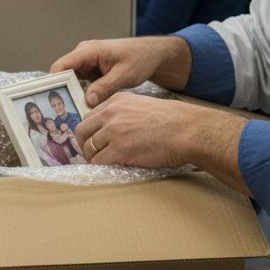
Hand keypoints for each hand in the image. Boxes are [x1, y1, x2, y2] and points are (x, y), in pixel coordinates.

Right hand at [50, 36, 190, 107]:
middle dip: (62, 92)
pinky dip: (81, 95)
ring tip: (70, 114)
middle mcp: (83, 55)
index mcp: (89, 51)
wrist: (152, 54)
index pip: (62, 66)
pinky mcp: (92, 71)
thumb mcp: (124, 74)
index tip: (52, 101)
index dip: (54, 82)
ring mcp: (87, 63)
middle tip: (61, 114)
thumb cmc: (140, 58)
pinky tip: (83, 109)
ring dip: (71, 95)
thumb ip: (105, 87)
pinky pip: (80, 83)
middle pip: (63, 75)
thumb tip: (87, 100)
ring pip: (71, 81)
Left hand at [75, 93, 249, 192]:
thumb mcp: (142, 106)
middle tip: (92, 155)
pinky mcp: (119, 150)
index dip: (90, 131)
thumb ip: (124, 114)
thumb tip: (113, 130)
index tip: (93, 140)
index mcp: (116, 101)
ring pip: (88, 148)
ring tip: (104, 163)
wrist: (187, 130)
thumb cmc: (172, 121)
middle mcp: (111, 113)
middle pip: (82, 131)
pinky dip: (101, 167)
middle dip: (84, 145)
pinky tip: (111, 168)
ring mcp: (113, 131)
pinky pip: (99, 161)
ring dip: (94, 158)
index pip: (90, 116)